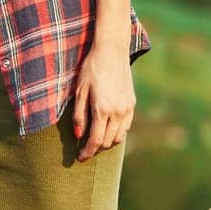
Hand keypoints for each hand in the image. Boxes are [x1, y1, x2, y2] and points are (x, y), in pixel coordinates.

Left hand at [72, 42, 134, 162]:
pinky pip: (125, 127)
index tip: (79, 158)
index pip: (95, 141)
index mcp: (102, 109)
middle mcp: (118, 112)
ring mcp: (127, 109)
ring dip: (107, 143)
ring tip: (95, 140)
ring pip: (118, 137)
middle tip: (85, 149)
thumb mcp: (80, 90)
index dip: (87, 152)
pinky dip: (116, 133)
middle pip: (108, 142)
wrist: (112, 51)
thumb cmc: (91, 68)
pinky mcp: (132, 104)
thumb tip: (78, 136)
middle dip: (96, 149)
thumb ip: (79, 115)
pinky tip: (107, 128)